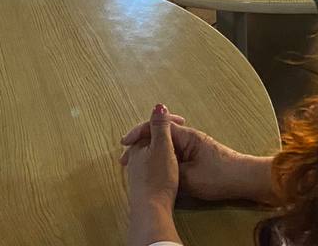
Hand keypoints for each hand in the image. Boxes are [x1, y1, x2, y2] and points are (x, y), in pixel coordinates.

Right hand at [120, 110, 274, 203]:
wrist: (244, 179)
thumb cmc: (218, 176)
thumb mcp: (189, 177)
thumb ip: (169, 167)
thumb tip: (152, 162)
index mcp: (186, 136)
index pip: (157, 128)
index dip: (138, 134)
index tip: (124, 144)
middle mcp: (189, 137)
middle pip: (159, 134)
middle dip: (141, 142)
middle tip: (125, 157)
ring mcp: (193, 145)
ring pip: (165, 144)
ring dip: (150, 150)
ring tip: (135, 162)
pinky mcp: (196, 156)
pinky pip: (173, 152)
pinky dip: (160, 157)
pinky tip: (154, 167)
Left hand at [122, 105, 180, 245]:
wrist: (151, 211)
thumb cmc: (158, 178)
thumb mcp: (163, 148)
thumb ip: (161, 127)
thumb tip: (158, 106)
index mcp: (137, 147)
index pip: (149, 126)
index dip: (166, 120)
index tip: (183, 121)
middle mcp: (133, 159)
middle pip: (148, 140)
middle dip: (163, 133)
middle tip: (180, 132)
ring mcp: (137, 173)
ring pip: (150, 153)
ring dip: (162, 148)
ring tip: (177, 149)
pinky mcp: (143, 186)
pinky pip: (152, 166)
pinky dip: (161, 161)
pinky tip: (170, 168)